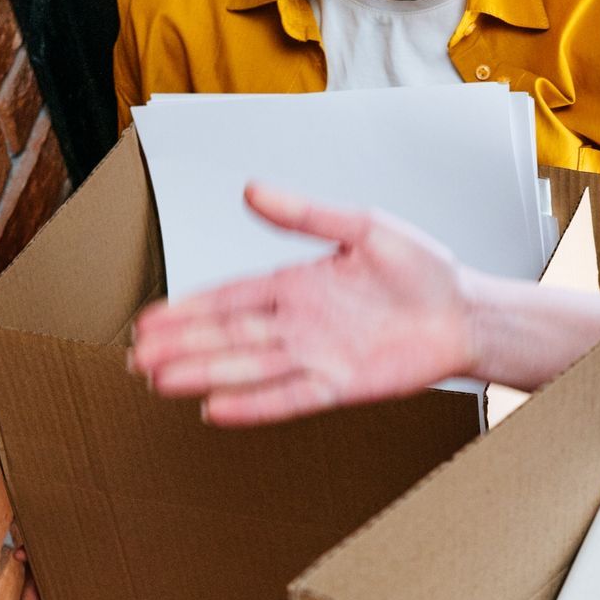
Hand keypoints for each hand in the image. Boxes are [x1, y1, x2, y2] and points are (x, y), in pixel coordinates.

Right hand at [128, 183, 476, 423]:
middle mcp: (299, 323)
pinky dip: (254, 404)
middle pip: (227, 336)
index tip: (149, 321)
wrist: (464, 311)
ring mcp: (316, 356)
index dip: (187, 309)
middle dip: (180, 347)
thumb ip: (305, 214)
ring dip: (204, 374)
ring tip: (160, 382)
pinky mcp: (341, 384)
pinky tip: (216, 409)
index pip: (228, 296)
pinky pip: (289, 396)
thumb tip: (252, 190)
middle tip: (135, 359)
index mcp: (297, 283)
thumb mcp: (361, 227)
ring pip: (248, 367)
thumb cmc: (421, 269)